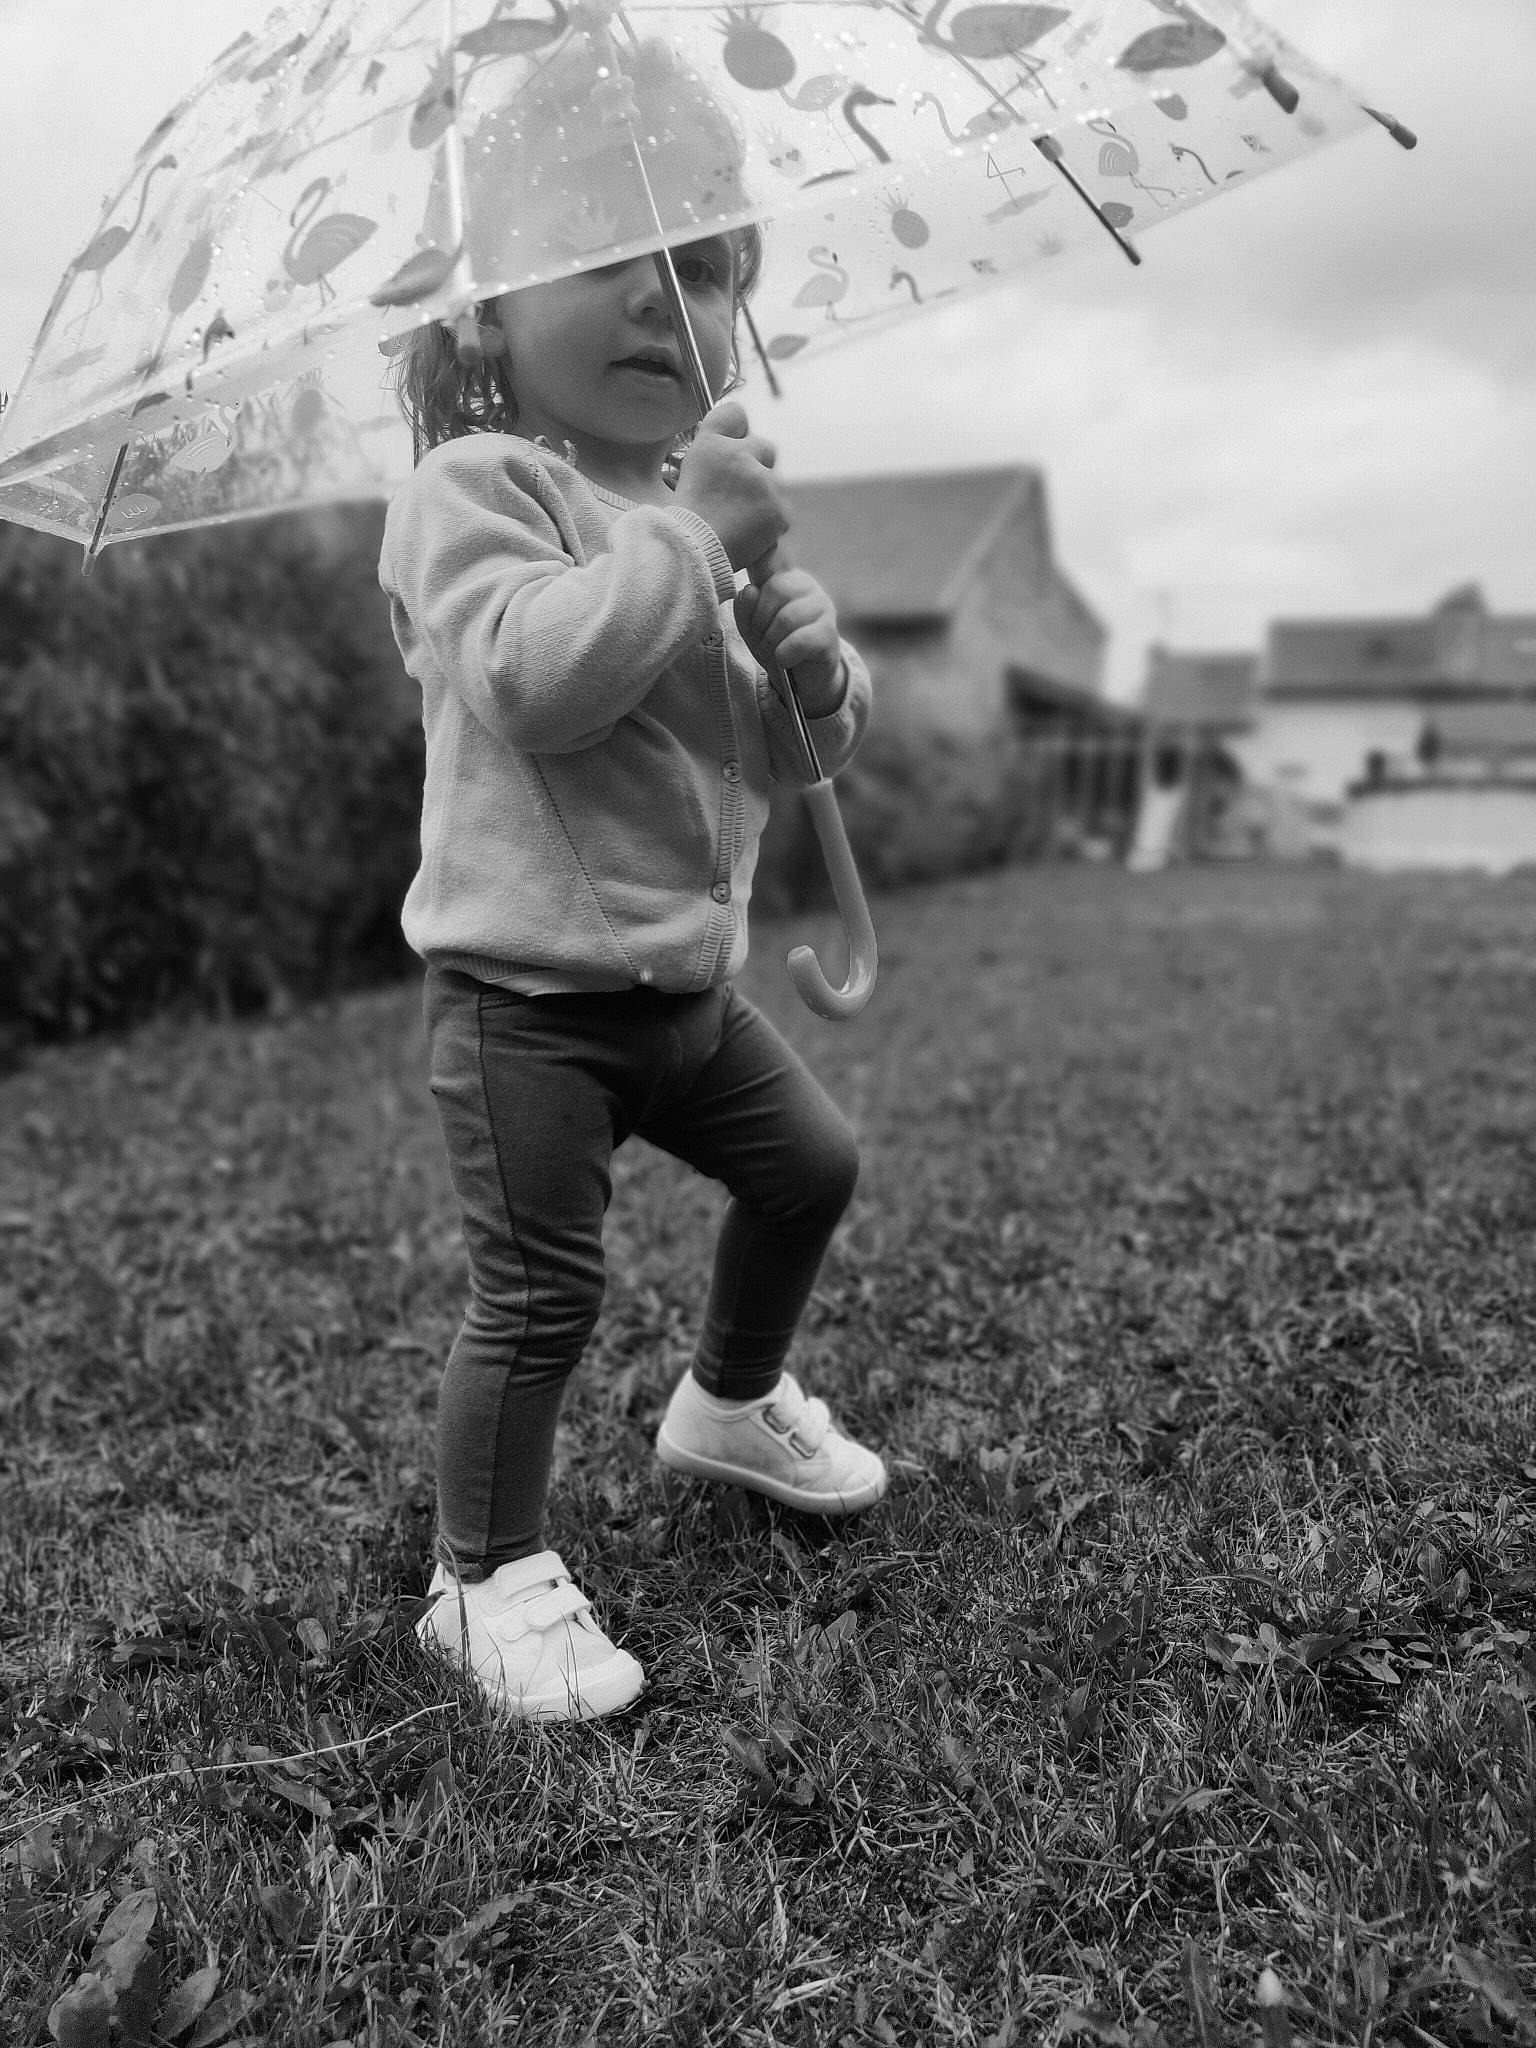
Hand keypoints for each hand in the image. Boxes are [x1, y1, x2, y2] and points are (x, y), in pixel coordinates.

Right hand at [674, 400, 788, 571]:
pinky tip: (749, 532)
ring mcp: (764, 483)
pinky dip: (769, 521)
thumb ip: (713, 441)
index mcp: (713, 443)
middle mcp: (741, 455)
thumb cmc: (686, 515)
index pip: (735, 414)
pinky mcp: (779, 510)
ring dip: (762, 497)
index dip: (736, 430)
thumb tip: (736, 424)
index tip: (731, 447)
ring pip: (774, 482)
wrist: (694, 552)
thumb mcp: (688, 470)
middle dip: (756, 466)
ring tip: (737, 519)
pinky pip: (782, 510)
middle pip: (765, 448)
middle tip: (734, 494)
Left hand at [734, 565, 846, 716]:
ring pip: (787, 616)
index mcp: (786, 578)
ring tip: (771, 654)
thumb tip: (750, 591)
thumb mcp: (752, 628)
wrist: (804, 679)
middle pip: (775, 589)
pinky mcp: (830, 633)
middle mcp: (807, 586)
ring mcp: (823, 607)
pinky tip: (785, 660)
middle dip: (760, 620)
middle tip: (760, 641)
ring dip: (771, 641)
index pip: (769, 556)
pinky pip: (801, 640)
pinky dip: (785, 654)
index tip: (751, 579)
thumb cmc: (777, 645)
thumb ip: (745, 608)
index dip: (758, 560)